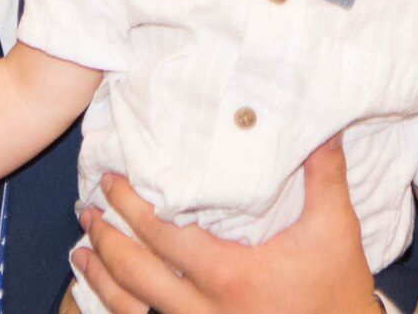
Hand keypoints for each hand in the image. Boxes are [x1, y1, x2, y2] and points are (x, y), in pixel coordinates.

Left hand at [71, 136, 377, 313]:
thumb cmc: (336, 288)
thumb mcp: (333, 228)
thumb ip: (323, 173)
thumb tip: (321, 123)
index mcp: (229, 275)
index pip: (164, 236)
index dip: (132, 207)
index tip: (112, 181)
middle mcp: (205, 309)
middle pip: (136, 273)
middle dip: (106, 238)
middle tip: (87, 208)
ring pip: (132, 309)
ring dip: (102, 279)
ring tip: (81, 253)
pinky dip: (120, 309)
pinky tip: (107, 295)